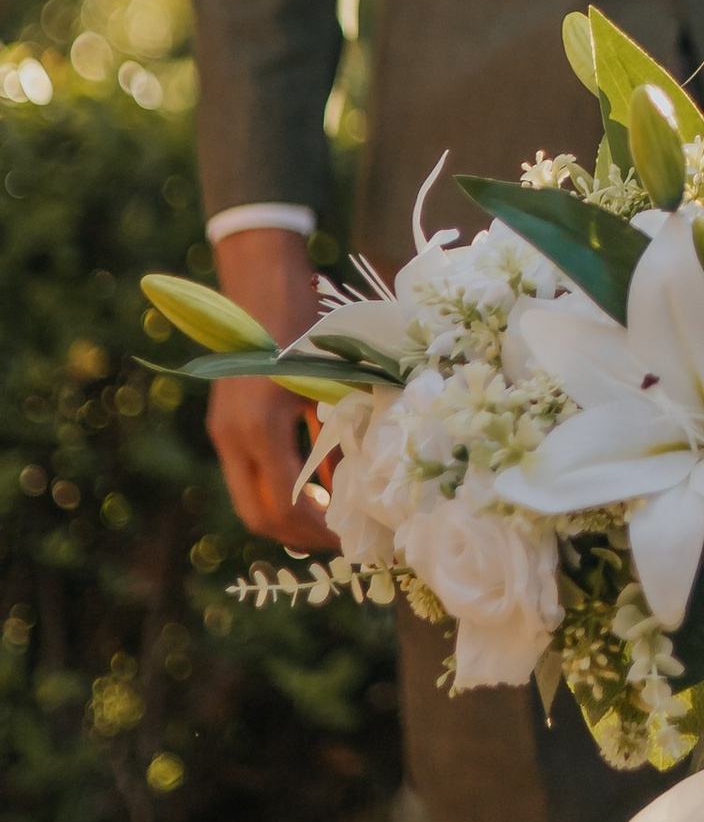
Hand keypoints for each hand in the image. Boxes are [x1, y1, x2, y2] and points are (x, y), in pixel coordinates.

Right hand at [204, 228, 336, 554]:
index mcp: (260, 430)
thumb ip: (342, 428)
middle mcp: (233, 437)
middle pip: (257, 515)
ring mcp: (224, 430)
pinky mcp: (226, 421)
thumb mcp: (330, 378)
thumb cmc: (303, 322)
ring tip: (331, 520)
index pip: (284, 507)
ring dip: (286, 515)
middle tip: (340, 541)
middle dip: (298, 536)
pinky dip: (278, 487)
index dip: (318, 531)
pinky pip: (249, 471)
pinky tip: (316, 486)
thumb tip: (361, 478)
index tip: (353, 539)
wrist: (260, 280)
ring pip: (249, 497)